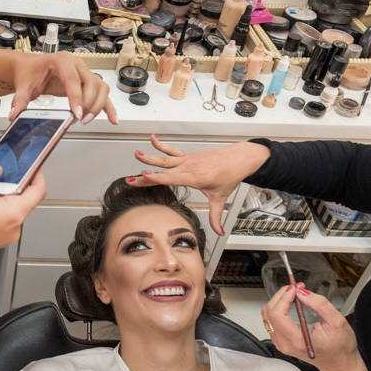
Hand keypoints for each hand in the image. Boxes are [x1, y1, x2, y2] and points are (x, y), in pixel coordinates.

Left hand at [10, 51, 117, 124]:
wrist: (32, 69)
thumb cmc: (30, 73)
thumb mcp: (24, 85)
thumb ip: (19, 100)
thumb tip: (14, 114)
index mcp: (61, 60)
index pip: (73, 79)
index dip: (76, 97)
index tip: (75, 113)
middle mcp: (77, 64)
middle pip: (91, 83)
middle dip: (87, 103)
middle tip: (78, 119)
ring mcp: (84, 73)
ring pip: (100, 87)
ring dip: (97, 105)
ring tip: (85, 120)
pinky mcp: (87, 83)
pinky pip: (102, 94)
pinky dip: (108, 106)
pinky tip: (112, 119)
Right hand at [127, 136, 270, 234]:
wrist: (239, 158)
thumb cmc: (230, 175)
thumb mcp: (221, 198)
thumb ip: (216, 216)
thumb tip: (219, 231)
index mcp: (195, 177)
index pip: (170, 178)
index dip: (155, 178)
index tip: (142, 176)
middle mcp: (189, 166)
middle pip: (163, 170)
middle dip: (146, 173)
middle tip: (131, 177)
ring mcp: (188, 159)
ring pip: (165, 158)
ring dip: (150, 156)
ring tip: (137, 153)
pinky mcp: (189, 155)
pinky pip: (172, 150)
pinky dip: (162, 144)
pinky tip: (153, 139)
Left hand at [261, 284, 361, 370]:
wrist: (339, 364)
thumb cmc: (340, 347)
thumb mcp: (337, 322)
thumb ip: (319, 305)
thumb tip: (302, 293)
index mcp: (297, 340)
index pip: (277, 315)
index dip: (284, 297)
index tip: (295, 288)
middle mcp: (285, 343)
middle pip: (269, 313)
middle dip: (281, 295)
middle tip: (296, 288)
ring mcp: (281, 343)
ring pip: (268, 316)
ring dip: (279, 301)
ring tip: (294, 294)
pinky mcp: (281, 341)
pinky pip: (272, 321)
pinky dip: (279, 308)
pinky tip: (291, 303)